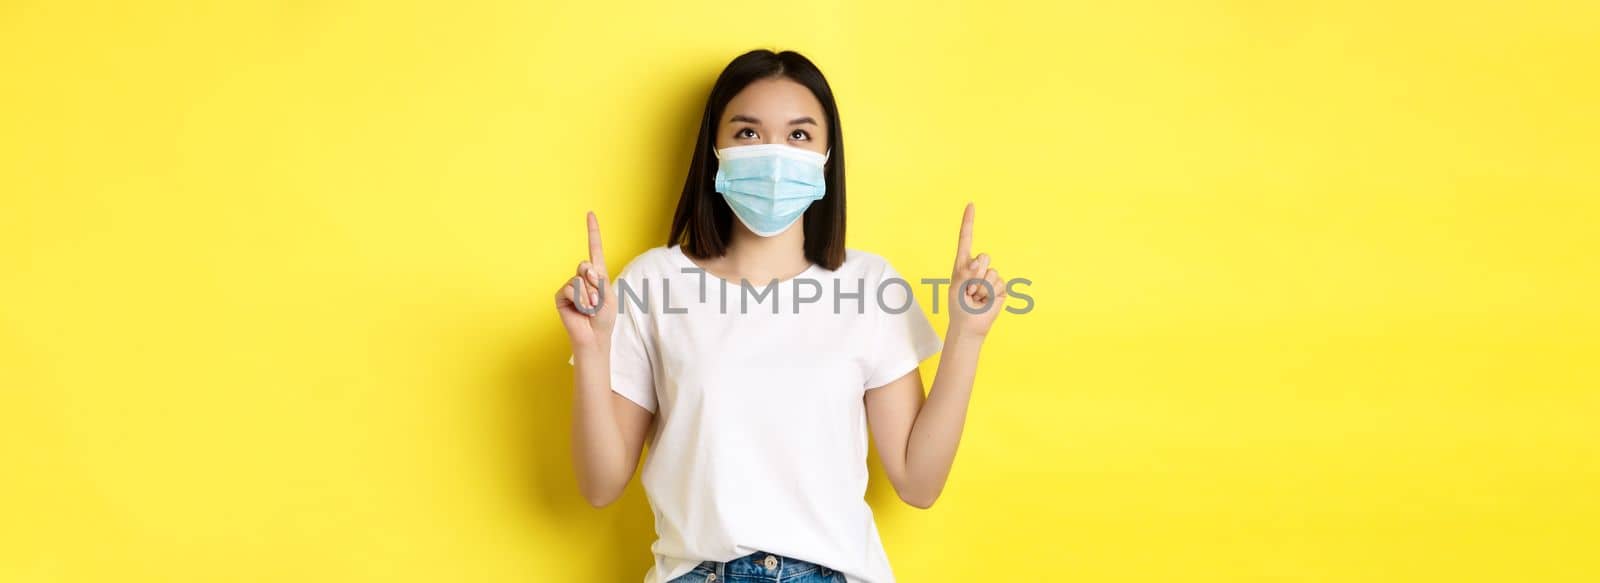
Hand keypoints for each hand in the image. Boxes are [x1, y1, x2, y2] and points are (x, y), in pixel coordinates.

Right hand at [554, 211, 616, 349]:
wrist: (594, 337)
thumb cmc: (603, 318)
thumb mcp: (608, 296)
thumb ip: (598, 279)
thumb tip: (584, 268)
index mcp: (597, 274)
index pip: (594, 249)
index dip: (592, 231)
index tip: (590, 213)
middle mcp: (582, 277)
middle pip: (586, 265)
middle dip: (594, 283)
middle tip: (596, 300)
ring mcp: (570, 285)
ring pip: (579, 279)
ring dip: (589, 296)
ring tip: (590, 308)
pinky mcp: (561, 295)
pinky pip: (570, 289)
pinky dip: (579, 300)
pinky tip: (581, 310)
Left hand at [947, 202, 1005, 338]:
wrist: (970, 325)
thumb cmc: (958, 306)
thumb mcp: (956, 287)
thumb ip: (965, 273)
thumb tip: (979, 263)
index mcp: (962, 263)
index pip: (966, 238)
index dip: (969, 221)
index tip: (971, 204)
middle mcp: (977, 266)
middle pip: (984, 257)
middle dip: (976, 274)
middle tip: (969, 290)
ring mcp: (990, 275)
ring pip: (992, 272)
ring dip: (982, 288)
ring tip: (976, 297)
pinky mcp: (1000, 286)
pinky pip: (999, 284)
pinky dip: (991, 294)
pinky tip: (985, 301)